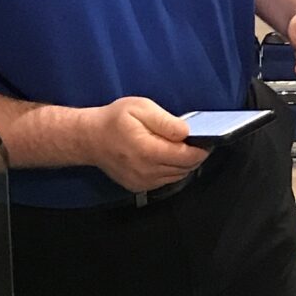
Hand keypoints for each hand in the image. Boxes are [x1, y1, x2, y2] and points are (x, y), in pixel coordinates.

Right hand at [83, 95, 209, 193]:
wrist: (89, 139)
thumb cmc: (114, 120)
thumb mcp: (141, 108)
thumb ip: (166, 122)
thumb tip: (187, 133)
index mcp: (148, 151)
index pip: (187, 157)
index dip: (201, 149)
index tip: (206, 139)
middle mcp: (146, 171)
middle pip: (185, 168)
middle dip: (194, 156)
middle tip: (195, 141)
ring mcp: (142, 182)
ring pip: (177, 176)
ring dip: (184, 164)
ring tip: (180, 147)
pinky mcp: (138, 187)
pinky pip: (165, 181)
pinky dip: (171, 170)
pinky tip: (166, 156)